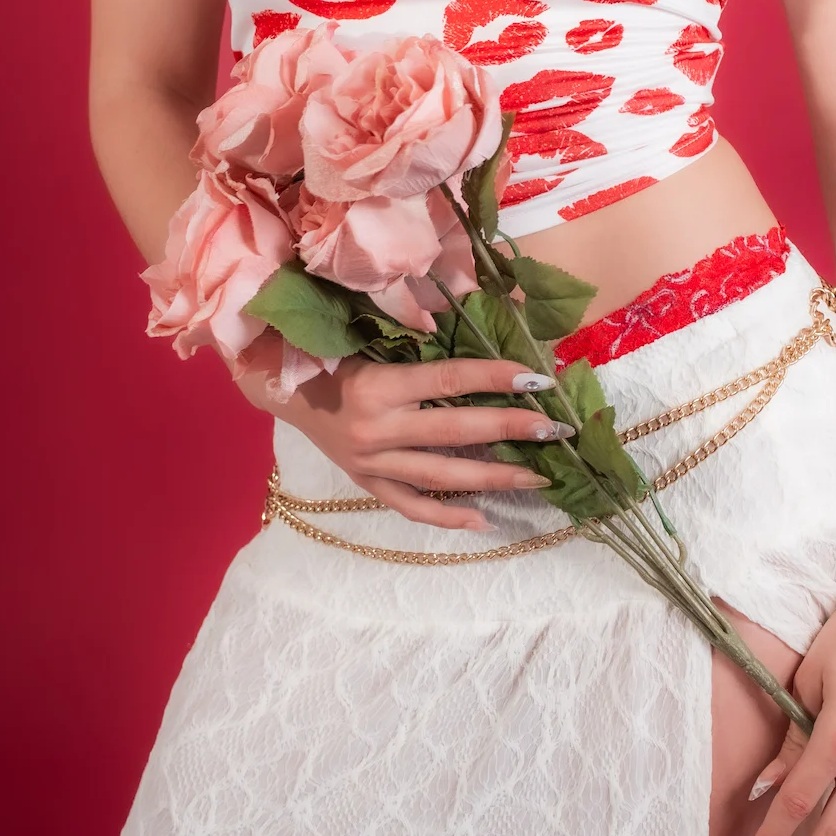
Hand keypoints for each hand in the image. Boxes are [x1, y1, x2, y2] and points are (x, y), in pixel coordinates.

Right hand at [272, 356, 572, 532]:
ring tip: (538, 477)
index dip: (496, 377)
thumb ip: (416, 332)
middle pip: (456, 432)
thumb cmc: (331, 348)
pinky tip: (484, 519)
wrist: (280, 386)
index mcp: (379, 385)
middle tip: (555, 430)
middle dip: (511, 429)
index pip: (450, 379)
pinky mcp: (366, 483)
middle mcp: (377, 429)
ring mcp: (371, 463)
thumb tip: (478, 316)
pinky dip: (448, 515)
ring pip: (442, 476)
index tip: (539, 378)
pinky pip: (411, 506)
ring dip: (495, 477)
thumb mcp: (368, 333)